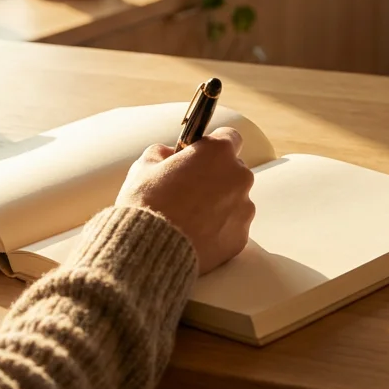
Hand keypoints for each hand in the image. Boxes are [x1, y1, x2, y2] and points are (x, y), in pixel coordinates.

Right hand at [115, 128, 254, 273]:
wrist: (150, 251)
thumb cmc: (146, 203)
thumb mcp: (144, 166)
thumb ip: (162, 153)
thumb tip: (169, 155)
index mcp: (217, 153)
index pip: (229, 137)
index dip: (212, 145)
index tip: (199, 155)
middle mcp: (238, 177)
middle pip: (233, 170)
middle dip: (216, 176)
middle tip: (189, 190)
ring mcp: (243, 209)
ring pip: (235, 199)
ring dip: (219, 203)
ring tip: (190, 218)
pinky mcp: (241, 237)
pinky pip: (233, 226)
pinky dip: (219, 229)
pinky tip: (196, 235)